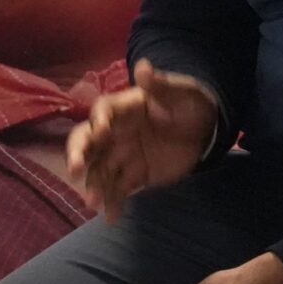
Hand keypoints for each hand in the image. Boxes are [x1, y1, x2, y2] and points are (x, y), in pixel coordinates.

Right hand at [67, 60, 219, 223]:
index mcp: (124, 107)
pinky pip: (117, 190)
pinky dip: (113, 203)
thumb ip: (160, 84)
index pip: (102, 111)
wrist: (206, 131)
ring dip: (93, 184)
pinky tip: (112, 217)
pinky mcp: (133, 175)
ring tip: (93, 203)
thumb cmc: (190, 104)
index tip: (101, 132)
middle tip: (75, 170)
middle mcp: (115, 132)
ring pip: (99, 169)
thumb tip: (143, 66)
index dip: (98, 121)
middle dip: (78, 154)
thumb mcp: (181, 92)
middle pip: (87, 141)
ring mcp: (121, 155)